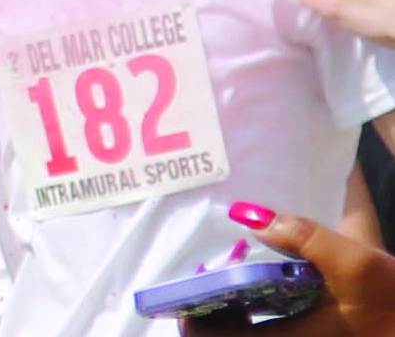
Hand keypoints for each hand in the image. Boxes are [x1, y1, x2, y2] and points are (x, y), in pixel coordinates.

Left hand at [184, 212, 394, 335]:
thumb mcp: (355, 263)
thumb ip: (302, 236)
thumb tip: (248, 215)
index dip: (190, 317)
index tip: (185, 286)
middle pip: (224, 336)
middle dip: (207, 308)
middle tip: (207, 273)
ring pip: (244, 333)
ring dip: (228, 310)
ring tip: (229, 275)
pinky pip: (263, 331)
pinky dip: (250, 311)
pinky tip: (260, 285)